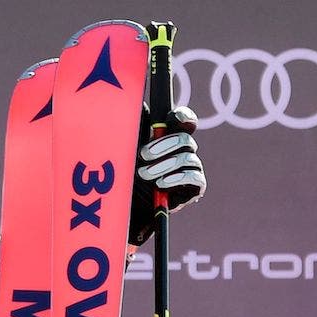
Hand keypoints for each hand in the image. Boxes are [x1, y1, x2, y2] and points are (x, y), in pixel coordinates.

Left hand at [129, 105, 203, 242]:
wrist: (122, 211)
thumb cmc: (123, 177)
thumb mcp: (124, 149)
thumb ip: (135, 128)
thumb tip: (140, 105)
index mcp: (168, 138)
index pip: (184, 120)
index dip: (183, 116)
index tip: (173, 118)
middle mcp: (182, 152)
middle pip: (186, 139)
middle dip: (164, 145)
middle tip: (142, 155)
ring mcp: (190, 170)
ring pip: (188, 159)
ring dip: (164, 165)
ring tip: (144, 175)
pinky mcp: (193, 189)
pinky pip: (194, 178)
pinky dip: (176, 179)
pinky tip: (160, 184)